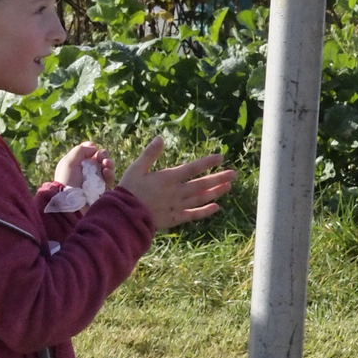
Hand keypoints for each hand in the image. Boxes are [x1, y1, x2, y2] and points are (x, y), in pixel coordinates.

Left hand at [54, 141, 113, 190]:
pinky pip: (110, 178)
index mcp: (77, 162)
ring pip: (107, 167)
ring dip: (109, 163)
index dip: (92, 148)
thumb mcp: (69, 162)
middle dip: (103, 155)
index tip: (93, 149)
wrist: (70, 202)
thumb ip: (80, 150)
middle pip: (100, 157)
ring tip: (106, 164)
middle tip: (101, 157)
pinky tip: (107, 172)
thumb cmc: (67, 181)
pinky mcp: (102, 188)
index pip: (88, 151)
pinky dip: (110, 173)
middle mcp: (87, 170)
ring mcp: (95, 179)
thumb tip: (94, 148)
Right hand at [117, 137, 234, 230]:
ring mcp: (177, 206)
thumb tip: (160, 138)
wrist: (123, 216)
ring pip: (201, 199)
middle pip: (202, 184)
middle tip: (234, 174)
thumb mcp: (136, 168)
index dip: (207, 162)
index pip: (192, 168)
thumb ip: (150, 154)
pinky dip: (205, 211)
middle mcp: (176, 192)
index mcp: (168, 178)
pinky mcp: (174, 218)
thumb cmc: (127, 190)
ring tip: (229, 186)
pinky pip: (193, 215)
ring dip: (216, 192)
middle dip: (219, 178)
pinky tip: (216, 207)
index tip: (220, 157)